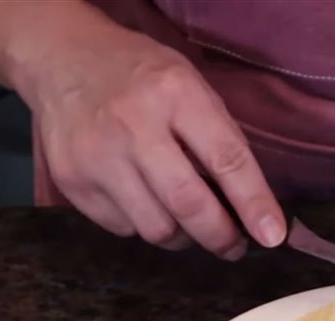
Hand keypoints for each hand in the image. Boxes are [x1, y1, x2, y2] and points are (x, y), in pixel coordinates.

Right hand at [16, 21, 283, 258]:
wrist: (62, 60)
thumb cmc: (141, 76)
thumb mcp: (190, 85)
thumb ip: (219, 139)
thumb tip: (252, 206)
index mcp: (175, 94)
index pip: (226, 159)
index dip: (253, 204)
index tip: (273, 235)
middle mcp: (133, 126)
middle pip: (188, 204)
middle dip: (221, 237)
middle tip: (235, 246)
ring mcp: (96, 157)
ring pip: (156, 228)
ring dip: (183, 237)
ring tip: (189, 223)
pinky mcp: (71, 182)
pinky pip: (124, 228)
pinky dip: (144, 225)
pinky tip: (146, 202)